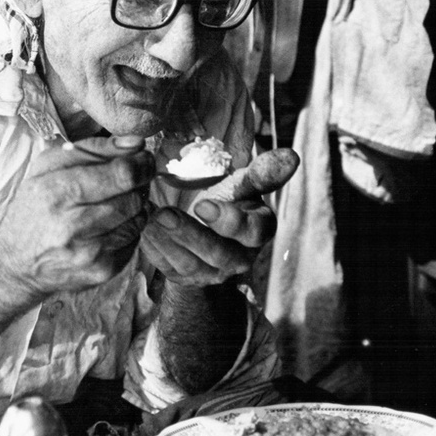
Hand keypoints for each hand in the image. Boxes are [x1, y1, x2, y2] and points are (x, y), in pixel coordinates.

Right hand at [0, 135, 154, 295]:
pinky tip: (109, 225)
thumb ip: (93, 149)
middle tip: (137, 175)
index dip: (140, 163)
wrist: (17, 263)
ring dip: (136, 205)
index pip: (121, 174)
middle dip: (141, 182)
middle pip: (134, 197)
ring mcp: (90, 253)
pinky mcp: (102, 271)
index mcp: (56, 192)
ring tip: (117, 200)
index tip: (143, 157)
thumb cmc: (35, 207)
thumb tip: (136, 142)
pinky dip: (129, 228)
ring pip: (139, 219)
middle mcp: (73, 226)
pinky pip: (134, 241)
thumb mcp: (48, 167)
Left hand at [140, 148, 298, 285]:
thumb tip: (292, 156)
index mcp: (258, 231)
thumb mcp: (245, 185)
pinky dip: (155, 252)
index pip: (252, 232)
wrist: (206, 229)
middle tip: (164, 213)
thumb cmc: (229, 200)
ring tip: (149, 221)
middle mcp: (239, 257)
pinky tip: (143, 231)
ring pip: (191, 265)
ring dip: (169, 243)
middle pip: (217, 253)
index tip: (203, 204)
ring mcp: (212, 273)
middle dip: (190, 234)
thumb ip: (264, 173)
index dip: (229, 222)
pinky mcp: (187, 279)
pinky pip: (170, 270)